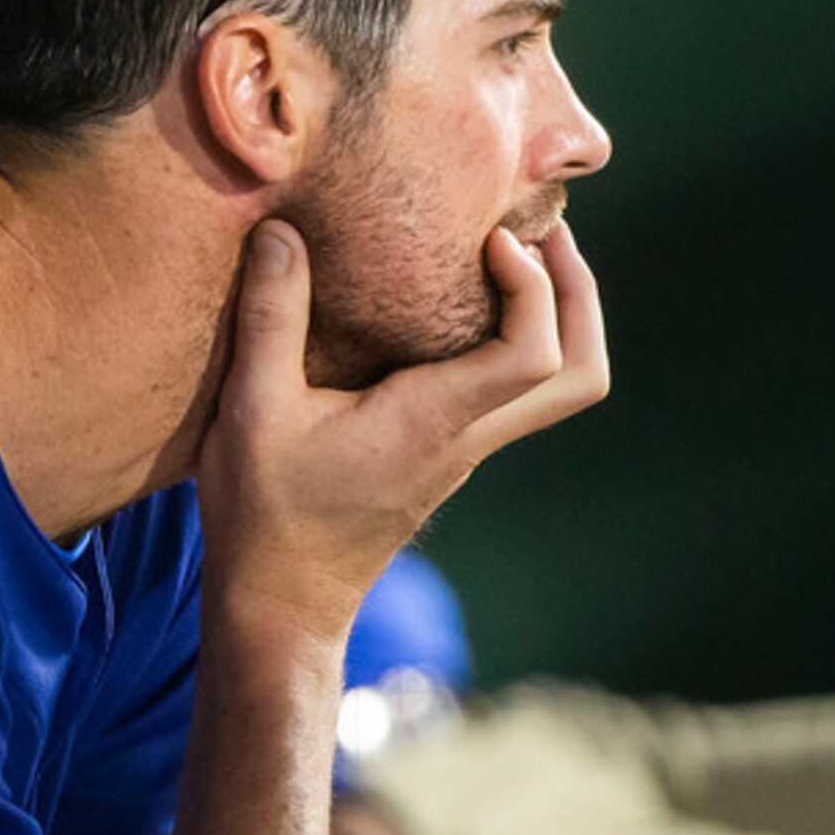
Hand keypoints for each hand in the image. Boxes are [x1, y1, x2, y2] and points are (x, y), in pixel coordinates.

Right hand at [198, 218, 608, 632]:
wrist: (282, 604)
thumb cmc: (266, 516)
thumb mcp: (252, 412)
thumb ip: (270, 320)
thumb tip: (281, 233)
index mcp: (432, 423)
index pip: (533, 355)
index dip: (534, 287)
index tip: (492, 239)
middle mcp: (466, 439)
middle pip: (582, 375)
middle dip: (578, 294)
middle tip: (544, 230)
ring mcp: (463, 451)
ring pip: (559, 387)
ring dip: (559, 315)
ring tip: (515, 253)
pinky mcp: (447, 454)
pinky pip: (516, 390)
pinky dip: (519, 335)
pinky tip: (462, 301)